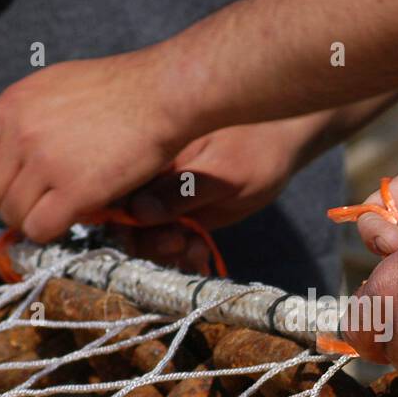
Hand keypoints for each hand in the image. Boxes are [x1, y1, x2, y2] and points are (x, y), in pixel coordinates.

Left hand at [0, 52, 190, 242]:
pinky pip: (39, 229)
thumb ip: (22, 116)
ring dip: (33, 219)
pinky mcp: (75, 190)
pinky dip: (51, 230)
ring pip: (12, 215)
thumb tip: (4, 148)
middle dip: (10, 202)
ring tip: (60, 207)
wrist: (160, 94)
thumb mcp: (53, 86)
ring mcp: (46, 163)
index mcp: (10, 106)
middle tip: (40, 199)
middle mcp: (20, 135)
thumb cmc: (117, 89)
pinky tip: (72, 216)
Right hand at [123, 115, 321, 269]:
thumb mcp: (223, 171)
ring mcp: (163, 198)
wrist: (282, 142)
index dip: (124, 224)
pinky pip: (168, 241)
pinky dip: (181, 254)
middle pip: (125, 221)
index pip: (114, 194)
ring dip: (167, 253)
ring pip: (146, 237)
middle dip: (149, 242)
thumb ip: (182, 191)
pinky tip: (200, 253)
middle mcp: (147, 178)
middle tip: (180, 243)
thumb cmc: (255, 145)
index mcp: (147, 157)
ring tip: (196, 248)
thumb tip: (137, 211)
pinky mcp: (180, 214)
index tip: (156, 236)